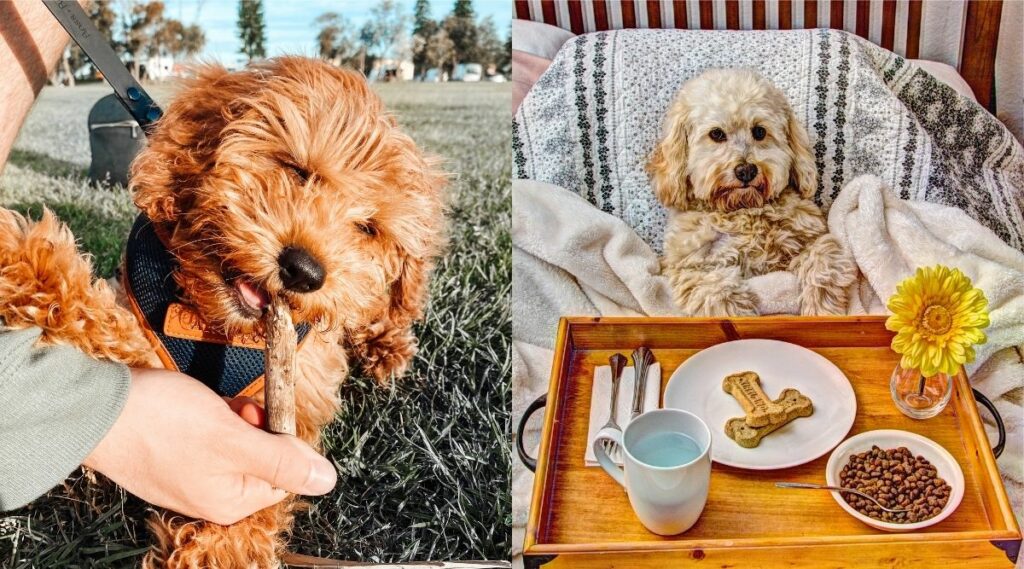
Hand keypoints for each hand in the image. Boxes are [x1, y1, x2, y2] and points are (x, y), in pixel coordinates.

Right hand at [84, 368, 336, 524]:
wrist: (95, 408)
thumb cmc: (162, 424)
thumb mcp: (234, 439)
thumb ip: (283, 461)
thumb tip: (327, 481)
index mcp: (230, 502)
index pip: (285, 475)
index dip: (281, 440)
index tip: (265, 418)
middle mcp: (210, 496)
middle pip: (260, 456)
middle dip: (254, 426)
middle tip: (234, 410)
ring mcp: (189, 476)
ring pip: (235, 441)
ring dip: (231, 417)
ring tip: (209, 407)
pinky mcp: (172, 455)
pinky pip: (207, 436)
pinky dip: (208, 416)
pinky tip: (191, 406)